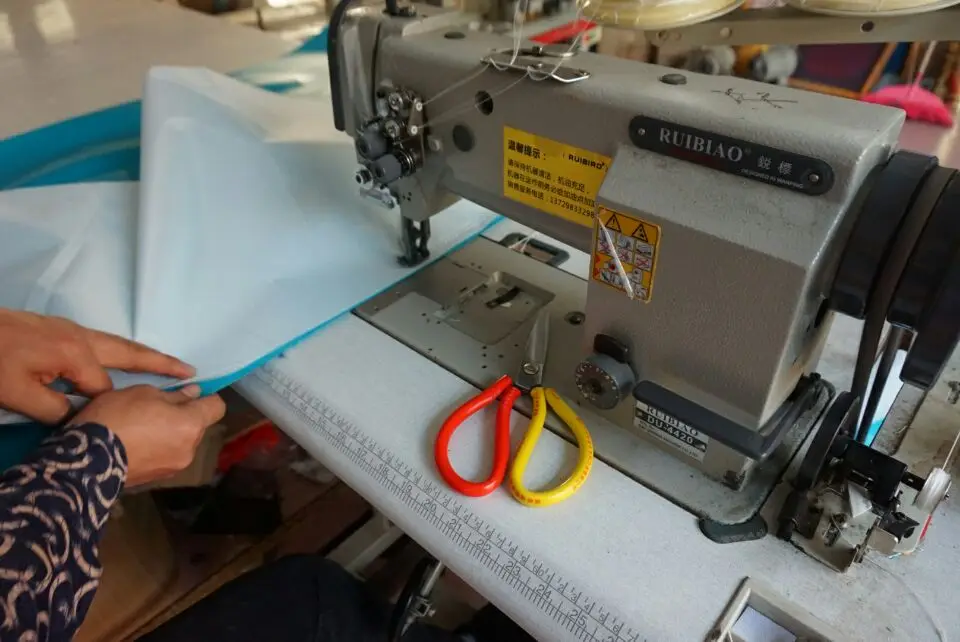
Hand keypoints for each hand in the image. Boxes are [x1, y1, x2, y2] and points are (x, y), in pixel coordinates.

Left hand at [0, 309, 193, 422]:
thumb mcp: (18, 395)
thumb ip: (57, 410)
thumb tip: (82, 418)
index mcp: (76, 354)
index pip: (104, 390)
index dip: (103, 410)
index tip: (99, 428)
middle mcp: (80, 337)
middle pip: (129, 352)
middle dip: (160, 363)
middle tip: (191, 370)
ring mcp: (69, 329)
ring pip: (116, 344)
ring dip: (142, 355)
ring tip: (168, 365)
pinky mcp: (57, 328)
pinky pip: (100, 341)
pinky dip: (120, 351)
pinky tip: (119, 359)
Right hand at [68, 385, 225, 486]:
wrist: (85, 462)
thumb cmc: (116, 417)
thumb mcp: (143, 392)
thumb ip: (174, 395)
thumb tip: (193, 394)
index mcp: (191, 424)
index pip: (217, 407)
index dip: (206, 397)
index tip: (189, 393)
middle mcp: (191, 448)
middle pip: (198, 426)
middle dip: (184, 416)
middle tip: (156, 409)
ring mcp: (175, 467)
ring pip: (182, 442)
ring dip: (171, 434)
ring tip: (142, 428)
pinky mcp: (157, 479)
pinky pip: (166, 457)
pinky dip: (158, 449)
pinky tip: (135, 444)